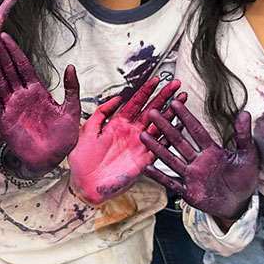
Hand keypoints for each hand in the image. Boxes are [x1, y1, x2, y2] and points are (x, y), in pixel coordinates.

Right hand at [0, 31, 80, 177]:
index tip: (5, 37)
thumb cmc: (63, 136)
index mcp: (37, 91)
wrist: (52, 159)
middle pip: (8, 69)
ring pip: (0, 82)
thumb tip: (71, 66)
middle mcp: (22, 96)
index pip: (23, 66)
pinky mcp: (4, 121)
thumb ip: (71, 88)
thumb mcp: (71, 110)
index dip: (14, 51)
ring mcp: (12, 107)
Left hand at [68, 75, 180, 204]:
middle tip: (176, 85)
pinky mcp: (143, 160)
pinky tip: (180, 126)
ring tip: (182, 100)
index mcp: (118, 123)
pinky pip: (160, 146)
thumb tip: (117, 97)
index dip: (146, 90)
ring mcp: (139, 145)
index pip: (135, 102)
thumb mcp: (87, 130)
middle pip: (152, 110)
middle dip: (164, 97)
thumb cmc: (82, 159)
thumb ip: (101, 113)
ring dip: (171, 113)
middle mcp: (131, 132)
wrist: (84, 184)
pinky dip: (170, 137)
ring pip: (159, 126)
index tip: (157, 79)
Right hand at [142, 104, 258, 218]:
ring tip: (143, 135)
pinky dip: (159, 175)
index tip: (175, 102)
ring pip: (171, 159)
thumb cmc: (244, 180)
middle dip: (165, 127)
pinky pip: (171, 182)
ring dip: (157, 148)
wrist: (241, 205)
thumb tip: (245, 112)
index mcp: (211, 151)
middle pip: (179, 141)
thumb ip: (243, 136)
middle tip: (152, 112)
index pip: (196, 130)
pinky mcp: (188, 192)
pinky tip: (147, 166)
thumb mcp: (247, 156)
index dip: (186, 117)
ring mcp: (191, 176)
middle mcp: (198, 161)